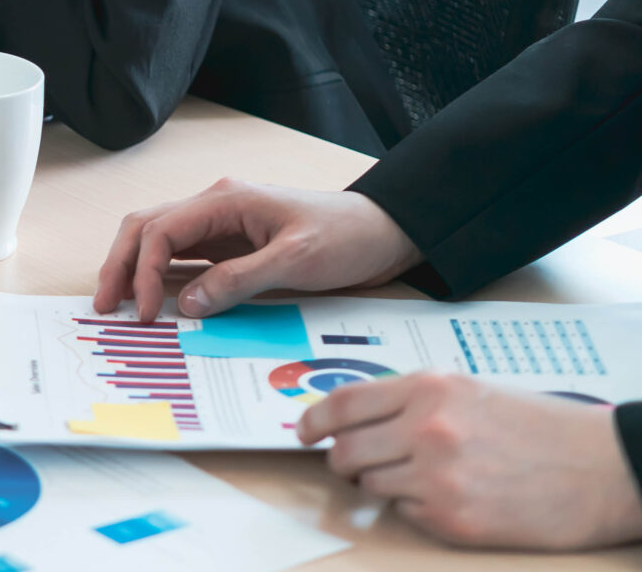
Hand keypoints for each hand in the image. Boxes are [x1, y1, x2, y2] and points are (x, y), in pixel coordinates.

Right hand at [91, 179, 420, 318]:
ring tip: (119, 303)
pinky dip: (160, 276)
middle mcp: (215, 207)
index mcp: (225, 200)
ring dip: (133, 269)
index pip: (160, 231)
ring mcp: (220, 224)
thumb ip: (239, 280)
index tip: (145, 312)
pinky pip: (182, 257)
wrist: (385, 232)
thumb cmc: (347, 237)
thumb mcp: (295, 261)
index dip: (142, 272)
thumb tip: (188, 304)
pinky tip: (155, 299)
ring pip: (157, 240)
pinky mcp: (230, 244)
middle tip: (105, 305)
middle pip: (144, 228)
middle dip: (119, 265)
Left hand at [301, 375, 641, 548]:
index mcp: (431, 389)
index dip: (313, 420)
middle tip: (355, 463)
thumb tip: (352, 417)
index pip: (343, 404)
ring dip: (381, 484)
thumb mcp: (471, 392)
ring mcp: (438, 477)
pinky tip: (450, 496)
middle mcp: (428, 429)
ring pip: (370, 486)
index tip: (303, 431)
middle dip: (343, 460)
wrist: (604, 468)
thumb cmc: (542, 428)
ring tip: (419, 477)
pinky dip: (415, 507)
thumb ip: (411, 400)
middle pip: (346, 451)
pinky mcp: (453, 519)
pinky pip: (404, 513)